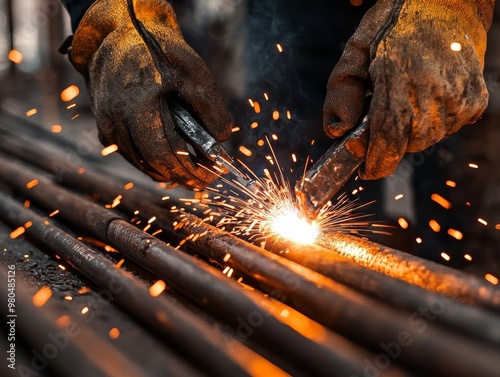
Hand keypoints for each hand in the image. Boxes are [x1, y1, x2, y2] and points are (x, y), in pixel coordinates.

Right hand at [70, 0, 231, 188]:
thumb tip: (222, 139)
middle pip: (152, 164)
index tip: (211, 178)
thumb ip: (210, 107)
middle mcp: (116, 119)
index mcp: (137, 106)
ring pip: (140, 162)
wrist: (121, 31)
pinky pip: (130, 153)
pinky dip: (151, 162)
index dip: (190, 171)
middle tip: (204, 181)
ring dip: (166, 172)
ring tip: (191, 174)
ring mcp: (106, 123)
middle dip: (182, 177)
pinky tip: (169, 162)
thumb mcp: (193, 70)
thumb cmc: (158, 47)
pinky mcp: (104, 124)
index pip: (165, 155)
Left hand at [323, 0, 493, 178]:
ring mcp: (458, 94)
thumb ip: (342, 91)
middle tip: (381, 124)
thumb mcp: (356, 50)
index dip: (376, 161)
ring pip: (428, 139)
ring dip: (410, 134)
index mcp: (398, 74)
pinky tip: (426, 101)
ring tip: (405, 104)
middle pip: (408, 144)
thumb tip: (337, 131)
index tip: (365, 169)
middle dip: (389, 144)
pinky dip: (433, 124)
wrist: (447, 3)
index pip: (388, 136)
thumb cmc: (395, 25)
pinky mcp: (475, 98)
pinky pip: (449, 129)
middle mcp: (432, 87)